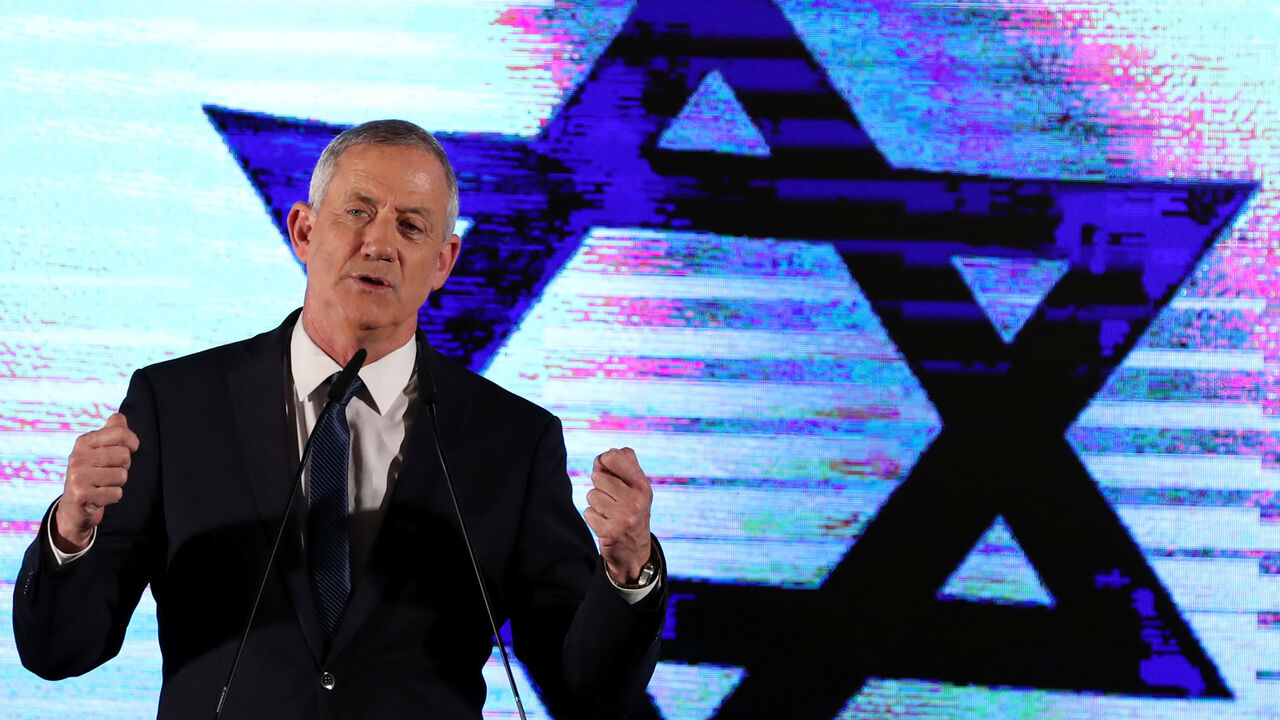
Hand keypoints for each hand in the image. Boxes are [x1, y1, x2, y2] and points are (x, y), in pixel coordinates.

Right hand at [53, 413, 138, 552]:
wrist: (74, 505)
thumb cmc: (93, 472)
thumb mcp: (98, 449)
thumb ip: (112, 431)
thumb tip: (120, 417)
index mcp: (84, 442)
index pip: (120, 433)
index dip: (133, 442)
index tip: (131, 448)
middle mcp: (77, 457)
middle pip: (124, 456)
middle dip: (124, 466)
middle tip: (110, 471)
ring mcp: (78, 477)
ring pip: (122, 476)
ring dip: (118, 483)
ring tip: (104, 484)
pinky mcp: (82, 496)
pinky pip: (116, 493)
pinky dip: (113, 496)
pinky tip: (101, 496)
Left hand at [584, 447, 652, 584]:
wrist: (635, 551)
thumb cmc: (631, 511)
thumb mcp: (635, 488)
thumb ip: (622, 467)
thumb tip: (603, 457)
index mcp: (642, 485)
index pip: (614, 456)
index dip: (604, 461)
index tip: (606, 469)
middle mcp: (636, 500)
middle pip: (598, 477)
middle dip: (600, 487)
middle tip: (612, 499)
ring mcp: (624, 516)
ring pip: (592, 495)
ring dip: (596, 504)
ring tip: (609, 512)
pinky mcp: (611, 531)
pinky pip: (588, 513)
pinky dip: (593, 518)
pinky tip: (606, 524)